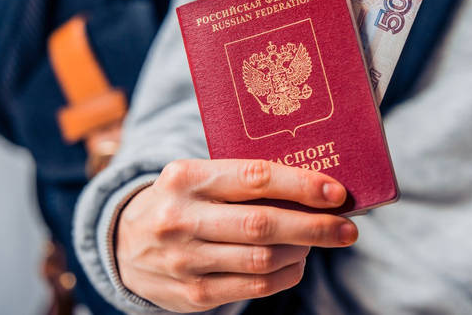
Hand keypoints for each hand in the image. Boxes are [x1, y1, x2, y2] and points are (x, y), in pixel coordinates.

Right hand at [115, 159, 356, 311]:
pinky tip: (297, 263)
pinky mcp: (191, 295)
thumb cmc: (181, 201)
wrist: (123, 244)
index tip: (336, 192)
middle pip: (263, 224)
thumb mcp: (198, 176)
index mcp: (187, 177)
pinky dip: (285, 276)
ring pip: (262, 259)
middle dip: (315, 226)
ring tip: (319, 241)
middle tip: (347, 228)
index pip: (255, 178)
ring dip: (302, 251)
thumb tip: (315, 186)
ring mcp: (184, 260)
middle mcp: (182, 218)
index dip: (301, 185)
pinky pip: (253, 288)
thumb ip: (244, 179)